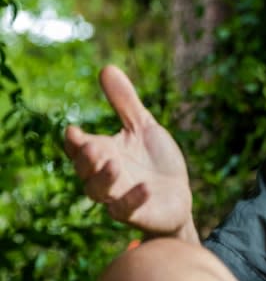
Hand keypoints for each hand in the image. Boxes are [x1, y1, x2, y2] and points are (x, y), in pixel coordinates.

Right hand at [64, 65, 196, 240]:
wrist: (177, 197)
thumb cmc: (155, 162)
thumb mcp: (143, 127)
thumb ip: (125, 102)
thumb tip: (106, 67)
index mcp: (104, 153)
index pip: (79, 148)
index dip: (74, 142)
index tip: (73, 131)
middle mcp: (106, 176)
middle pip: (85, 170)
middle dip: (86, 159)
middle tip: (91, 146)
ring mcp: (119, 196)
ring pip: (99, 192)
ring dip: (104, 179)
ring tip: (113, 164)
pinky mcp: (137, 213)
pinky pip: (127, 210)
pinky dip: (133, 199)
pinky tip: (145, 187)